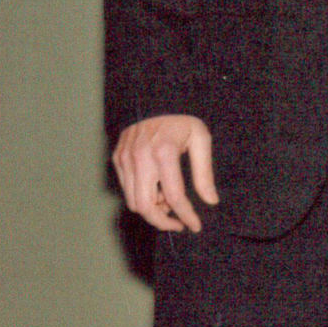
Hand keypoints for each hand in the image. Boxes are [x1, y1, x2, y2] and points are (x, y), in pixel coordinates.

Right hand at [112, 114, 216, 232]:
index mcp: (164, 153)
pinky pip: (127, 190)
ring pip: (133, 202)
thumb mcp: (200, 139)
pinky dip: (142, 197)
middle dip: (163, 221)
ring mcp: (125, 160)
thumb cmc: (180, 121)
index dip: (185, 215)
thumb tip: (210, 201)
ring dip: (152, 210)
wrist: (151, 100)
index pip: (174, 196)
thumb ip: (204, 173)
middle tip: (179, 223)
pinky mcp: (117, 160)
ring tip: (169, 201)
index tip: (194, 226)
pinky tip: (157, 189)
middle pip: (146, 206)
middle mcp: (140, 158)